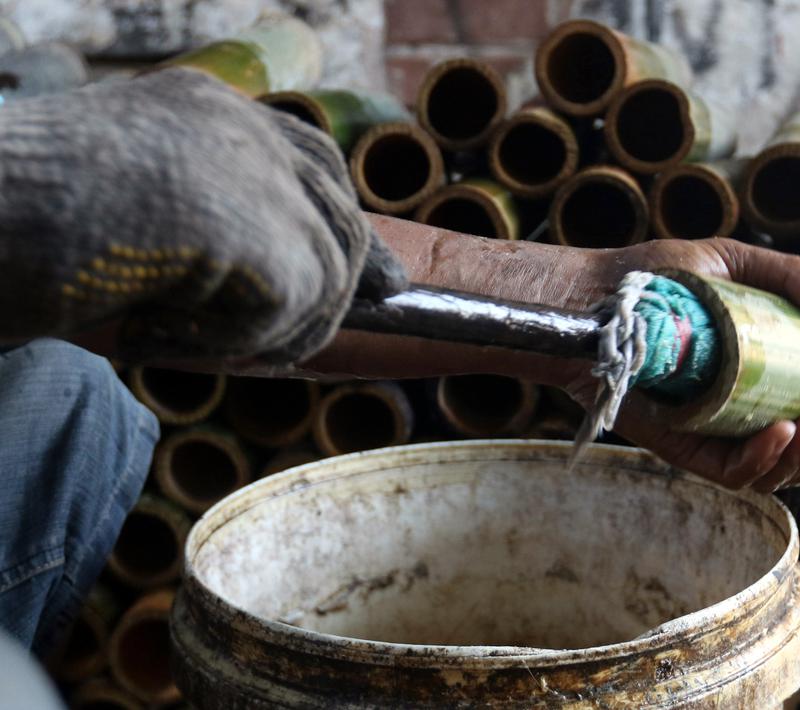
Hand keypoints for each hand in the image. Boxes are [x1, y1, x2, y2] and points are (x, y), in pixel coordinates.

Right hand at [0, 67, 406, 362]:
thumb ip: (216, 227)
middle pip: (337, 213)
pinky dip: (234, 342)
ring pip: (325, 270)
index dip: (344, 222)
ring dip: (269, 327)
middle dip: (335, 289)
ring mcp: (246, 171)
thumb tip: (298, 282)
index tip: (379, 279)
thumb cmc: (6, 226)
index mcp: (204, 109)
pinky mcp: (246, 227)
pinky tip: (160, 333)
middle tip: (286, 347)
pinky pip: (290, 308)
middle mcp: (236, 128)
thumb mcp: (128, 212)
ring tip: (182, 338)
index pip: (312, 158)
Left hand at [568, 238, 799, 491]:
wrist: (598, 294)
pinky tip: (780, 435)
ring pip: (765, 473)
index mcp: (752, 384)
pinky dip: (759, 462)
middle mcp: (731, 417)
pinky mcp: (679, 446)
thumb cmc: (661, 277)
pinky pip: (728, 472)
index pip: (798, 427)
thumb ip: (792, 277)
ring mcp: (706, 435)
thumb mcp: (734, 263)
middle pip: (789, 459)